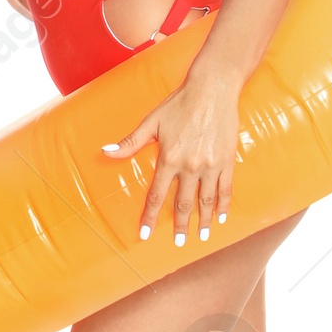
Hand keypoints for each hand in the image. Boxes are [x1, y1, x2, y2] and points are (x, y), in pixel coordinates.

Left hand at [102, 74, 239, 244]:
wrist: (212, 88)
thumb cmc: (179, 103)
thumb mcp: (152, 122)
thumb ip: (130, 142)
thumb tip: (104, 151)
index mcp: (169, 158)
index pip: (157, 195)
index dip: (150, 217)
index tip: (144, 234)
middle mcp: (190, 165)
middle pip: (183, 203)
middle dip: (180, 225)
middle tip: (179, 242)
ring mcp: (210, 164)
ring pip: (206, 200)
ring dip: (203, 221)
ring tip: (201, 236)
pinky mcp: (227, 160)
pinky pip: (226, 188)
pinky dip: (223, 205)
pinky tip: (220, 217)